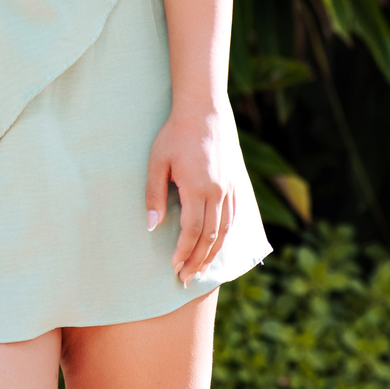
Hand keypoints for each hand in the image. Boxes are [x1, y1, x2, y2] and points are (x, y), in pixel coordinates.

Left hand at [145, 107, 235, 285]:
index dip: (183, 252)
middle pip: (210, 238)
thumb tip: (154, 226)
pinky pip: (233, 218)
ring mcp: (230, 189)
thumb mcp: (157, 161)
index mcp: (197, 188)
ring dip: (213, 253)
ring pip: (225, 231)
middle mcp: (218, 192)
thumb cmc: (175, 134)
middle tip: (186, 278)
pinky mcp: (236, 184)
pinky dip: (225, 236)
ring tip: (201, 269)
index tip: (174, 266)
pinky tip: (216, 245)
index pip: (191, 231)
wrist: (203, 110)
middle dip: (198, 261)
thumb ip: (154, 194)